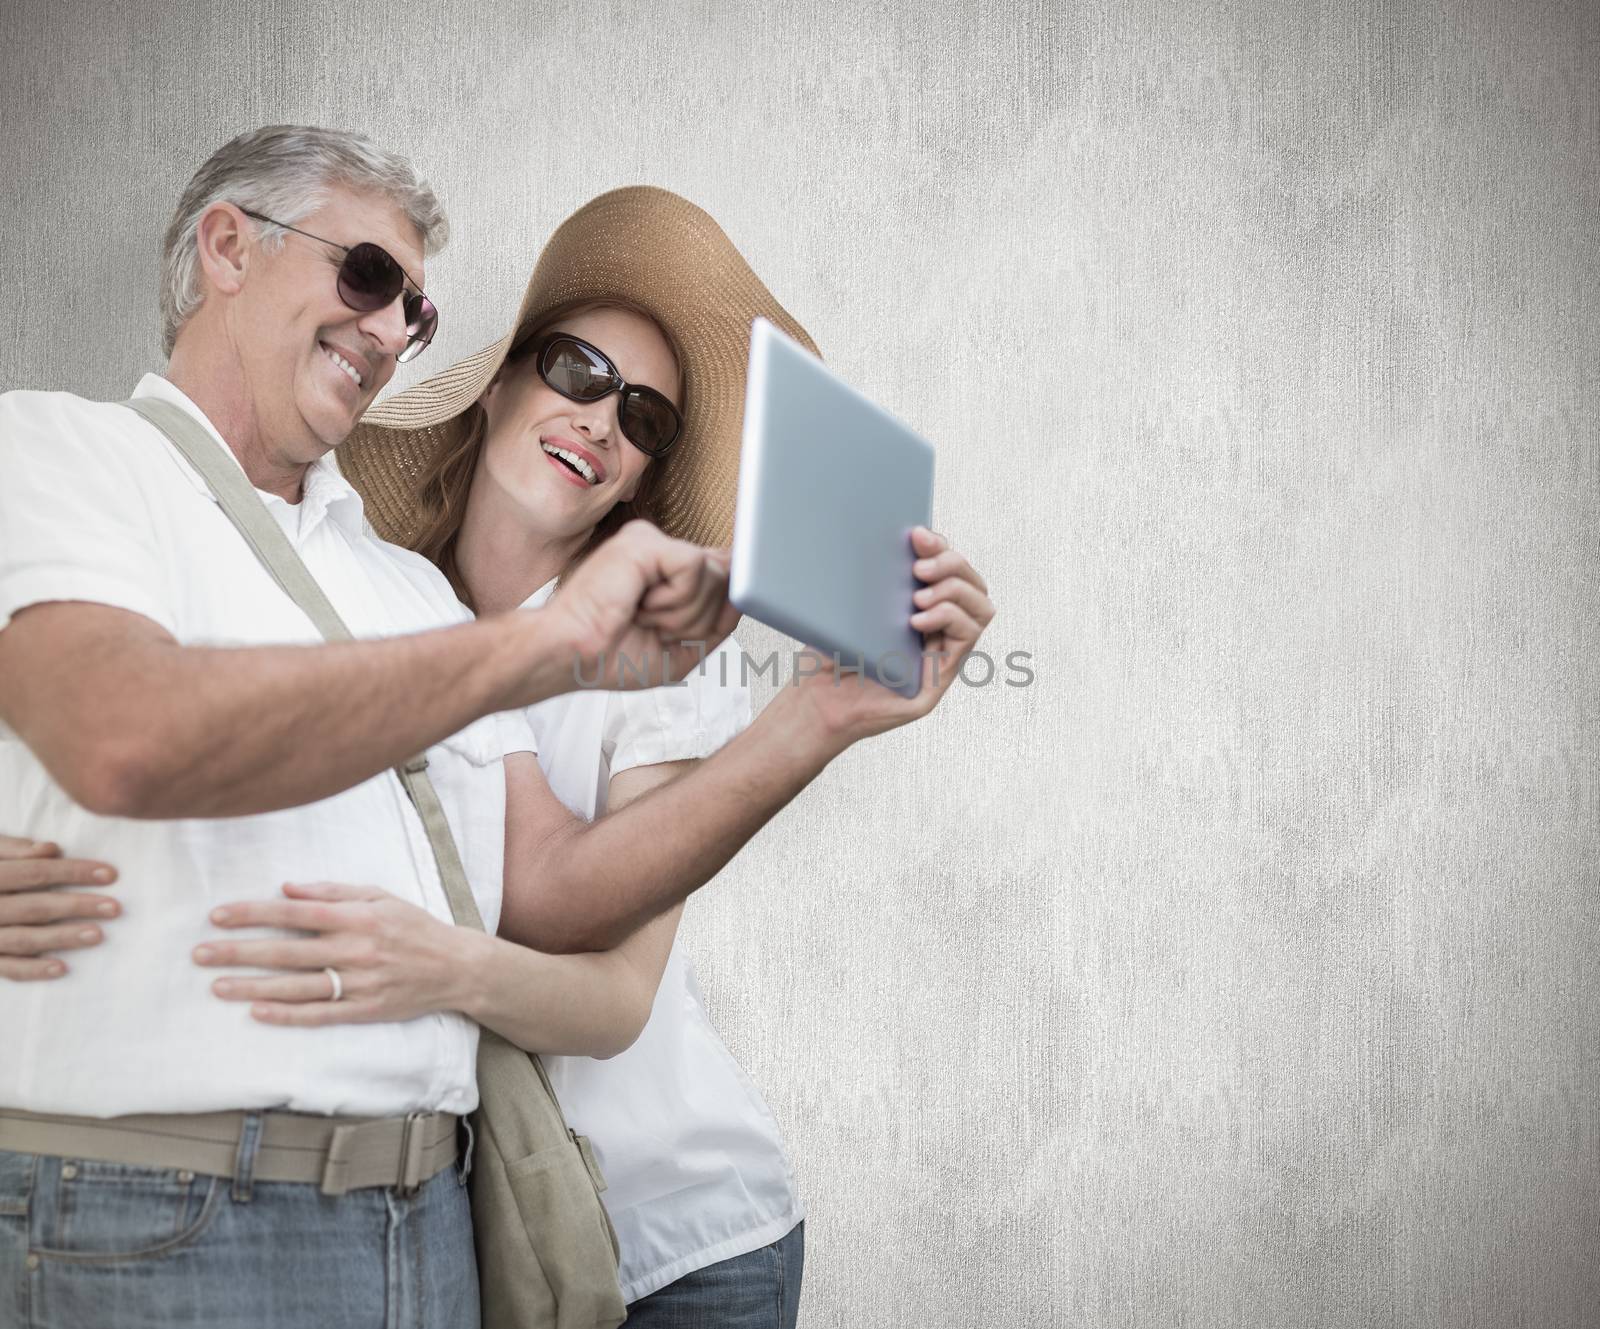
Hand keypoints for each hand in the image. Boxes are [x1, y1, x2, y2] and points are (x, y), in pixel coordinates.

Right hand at [0, 834, 119, 979]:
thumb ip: (11, 849)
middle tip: (115, 907)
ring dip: (61, 938)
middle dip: (75, 906)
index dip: (72, 871)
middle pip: (32, 907)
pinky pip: (4, 968)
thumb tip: (51, 849)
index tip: (111, 873)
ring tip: (98, 935)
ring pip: (22, 939)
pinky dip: (32, 970)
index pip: (34, 872)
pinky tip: (62, 968)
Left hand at [193, 882, 478, 1025]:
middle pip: (286, 952)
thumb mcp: (380, 896)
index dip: (254, 914)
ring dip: (253, 987)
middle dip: (239, 953)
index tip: (218, 915)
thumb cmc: (414, 926)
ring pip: (296, 988)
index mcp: (357, 918)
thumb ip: (333, 892)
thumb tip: (287, 889)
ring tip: (217, 986)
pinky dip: (287, 1016)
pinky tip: (257, 1013)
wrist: (456, 966)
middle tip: (199, 954)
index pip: (294, 914)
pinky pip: (319, 1015)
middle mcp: (355, 951)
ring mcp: (359, 984)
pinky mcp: (365, 1010)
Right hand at [548, 519, 740, 689]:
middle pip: (727, 577)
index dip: (726, 600)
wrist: (572, 658)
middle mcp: (661, 551)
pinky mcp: (644, 541)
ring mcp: (651, 542)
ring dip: (684, 614)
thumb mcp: (685, 647)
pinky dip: (675, 600)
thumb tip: (748, 588)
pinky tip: (641, 604)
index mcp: (667, 572)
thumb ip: (719, 618)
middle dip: (700, 619)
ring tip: (643, 617)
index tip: (704, 619)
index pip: (724, 572)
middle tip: (655, 628)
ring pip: (715, 574)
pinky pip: (695, 567)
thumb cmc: (613, 657)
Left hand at [789, 527, 994, 742]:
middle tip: (919, 566)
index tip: (917, 534)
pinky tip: (918, 620)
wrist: (813, 704)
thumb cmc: (827, 657)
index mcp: (920, 611)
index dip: (941, 548)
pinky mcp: (937, 683)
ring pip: (980, 610)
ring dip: (955, 592)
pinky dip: (948, 620)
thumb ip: (876, 576)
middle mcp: (937, 634)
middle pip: (974, 586)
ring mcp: (942, 658)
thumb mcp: (850, 607)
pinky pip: (965, 640)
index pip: (951, 570)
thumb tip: (897, 537)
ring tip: (919, 595)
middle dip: (952, 565)